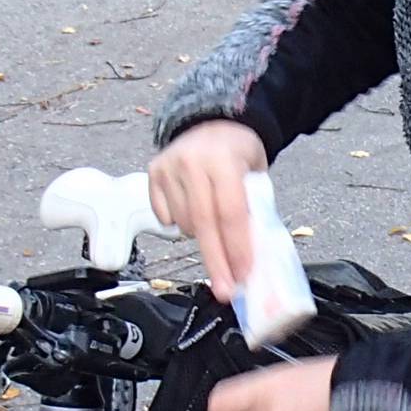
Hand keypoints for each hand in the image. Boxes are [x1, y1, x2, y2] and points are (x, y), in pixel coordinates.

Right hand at [148, 120, 267, 298]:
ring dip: (201, 238)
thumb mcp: (256, 175)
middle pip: (204, 225)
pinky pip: (165, 216)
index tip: (243, 275)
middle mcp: (193, 162)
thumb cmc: (239, 153)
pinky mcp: (154, 172)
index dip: (237, 248)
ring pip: (183, 223)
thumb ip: (253, 209)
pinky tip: (193, 213)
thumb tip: (251, 258)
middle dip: (216, 262)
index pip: (231, 213)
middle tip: (225, 289)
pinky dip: (180, 224)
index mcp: (224, 160)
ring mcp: (169, 166)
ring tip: (214, 231)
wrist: (212, 121)